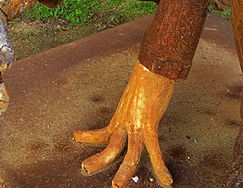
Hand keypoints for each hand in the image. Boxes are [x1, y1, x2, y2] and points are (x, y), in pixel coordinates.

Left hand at [74, 60, 175, 187]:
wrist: (153, 66)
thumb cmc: (147, 76)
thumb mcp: (135, 94)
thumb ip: (134, 105)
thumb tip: (140, 103)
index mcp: (121, 114)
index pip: (102, 131)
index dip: (88, 136)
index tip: (75, 136)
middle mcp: (125, 121)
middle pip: (110, 145)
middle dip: (98, 159)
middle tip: (85, 168)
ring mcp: (137, 124)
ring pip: (129, 153)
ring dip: (124, 172)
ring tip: (117, 186)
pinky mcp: (149, 123)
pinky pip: (154, 150)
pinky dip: (161, 166)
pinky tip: (167, 179)